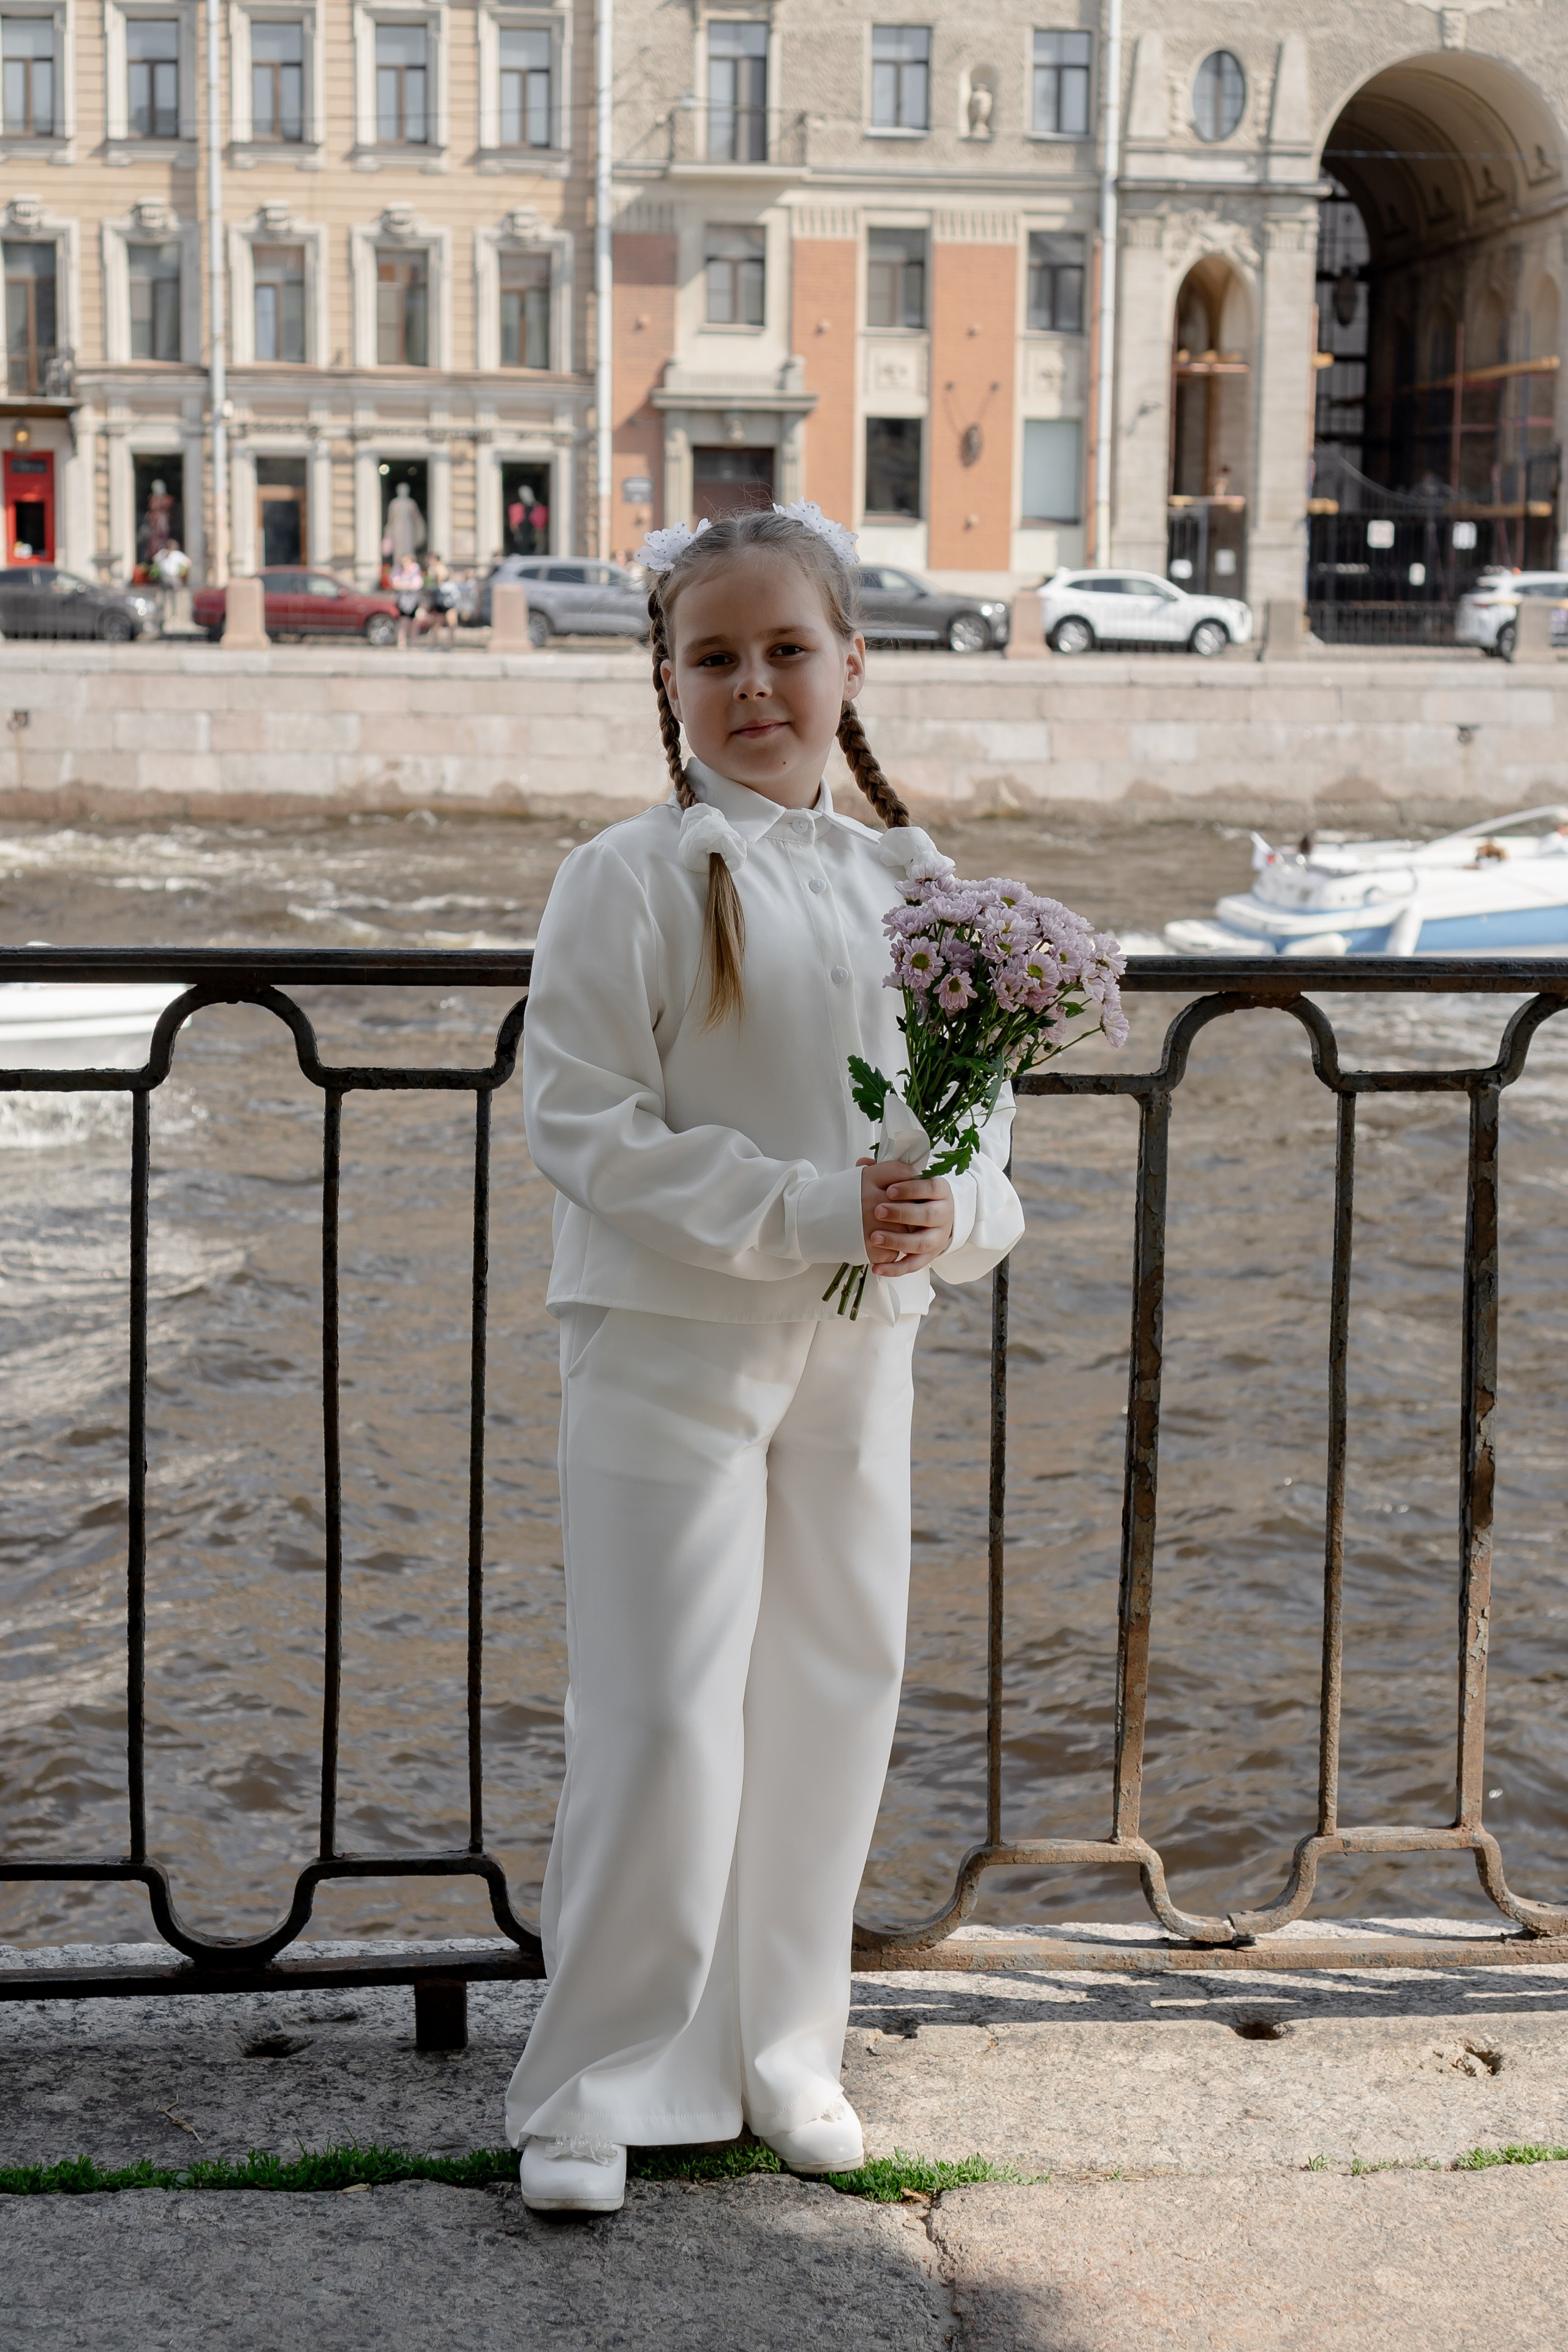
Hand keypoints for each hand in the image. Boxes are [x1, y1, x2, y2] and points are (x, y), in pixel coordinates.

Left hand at [859, 1158, 953, 1275]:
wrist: (937, 1217)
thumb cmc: (916, 1195)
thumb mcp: (907, 1181)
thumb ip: (888, 1172)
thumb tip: (863, 1164)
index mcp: (940, 1191)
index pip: (931, 1187)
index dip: (912, 1189)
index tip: (889, 1190)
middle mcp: (944, 1214)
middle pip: (928, 1215)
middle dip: (902, 1214)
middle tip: (878, 1211)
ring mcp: (938, 1237)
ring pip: (921, 1242)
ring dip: (897, 1241)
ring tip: (874, 1237)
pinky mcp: (929, 1256)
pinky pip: (914, 1265)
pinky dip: (895, 1268)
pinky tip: (877, 1267)